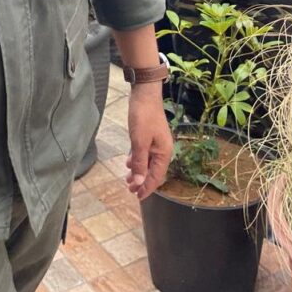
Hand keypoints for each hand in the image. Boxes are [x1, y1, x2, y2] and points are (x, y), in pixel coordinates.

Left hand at [125, 83, 172, 199]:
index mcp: (164, 153)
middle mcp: (162, 149)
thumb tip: (140, 182)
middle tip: (129, 189)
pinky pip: (144, 153)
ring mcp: (156, 142)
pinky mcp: (149, 135)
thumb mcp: (139, 142)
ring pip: (147, 162)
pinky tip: (129, 163)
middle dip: (142, 181)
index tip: (137, 197)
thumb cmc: (143, 117)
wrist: (144, 94)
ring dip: (138, 171)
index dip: (147, 188)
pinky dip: (137, 159)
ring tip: (128, 179)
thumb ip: (140, 163)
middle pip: (153, 171)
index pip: (156, 177)